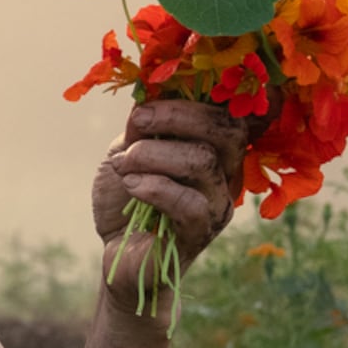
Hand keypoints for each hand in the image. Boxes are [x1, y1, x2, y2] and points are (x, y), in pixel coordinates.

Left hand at [92, 100, 251, 317]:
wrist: (118, 250)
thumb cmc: (127, 196)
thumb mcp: (131, 149)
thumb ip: (146, 125)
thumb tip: (149, 96)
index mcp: (216, 147)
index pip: (228, 112)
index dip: (192, 100)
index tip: (144, 108)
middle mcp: (227, 173)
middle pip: (226, 130)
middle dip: (175, 117)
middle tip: (136, 125)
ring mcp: (218, 203)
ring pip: (202, 162)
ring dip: (152, 155)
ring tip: (123, 165)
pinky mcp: (201, 232)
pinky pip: (190, 202)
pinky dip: (154, 187)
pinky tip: (132, 187)